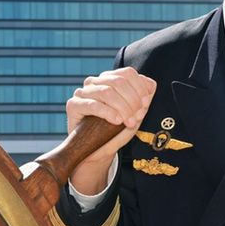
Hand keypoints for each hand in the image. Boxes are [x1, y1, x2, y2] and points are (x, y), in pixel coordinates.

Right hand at [65, 67, 156, 193]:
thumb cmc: (115, 132)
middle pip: (118, 81)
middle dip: (132, 100)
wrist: (96, 152)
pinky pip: (92, 104)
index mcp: (110, 79)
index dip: (140, 87)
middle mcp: (95, 82)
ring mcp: (82, 92)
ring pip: (107, 92)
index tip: (145, 105)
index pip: (128, 73)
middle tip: (137, 117)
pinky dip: (108, 112)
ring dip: (122, 107)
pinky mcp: (73, 105)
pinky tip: (116, 121)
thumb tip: (151, 86)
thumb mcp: (134, 116)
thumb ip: (143, 101)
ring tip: (129, 122)